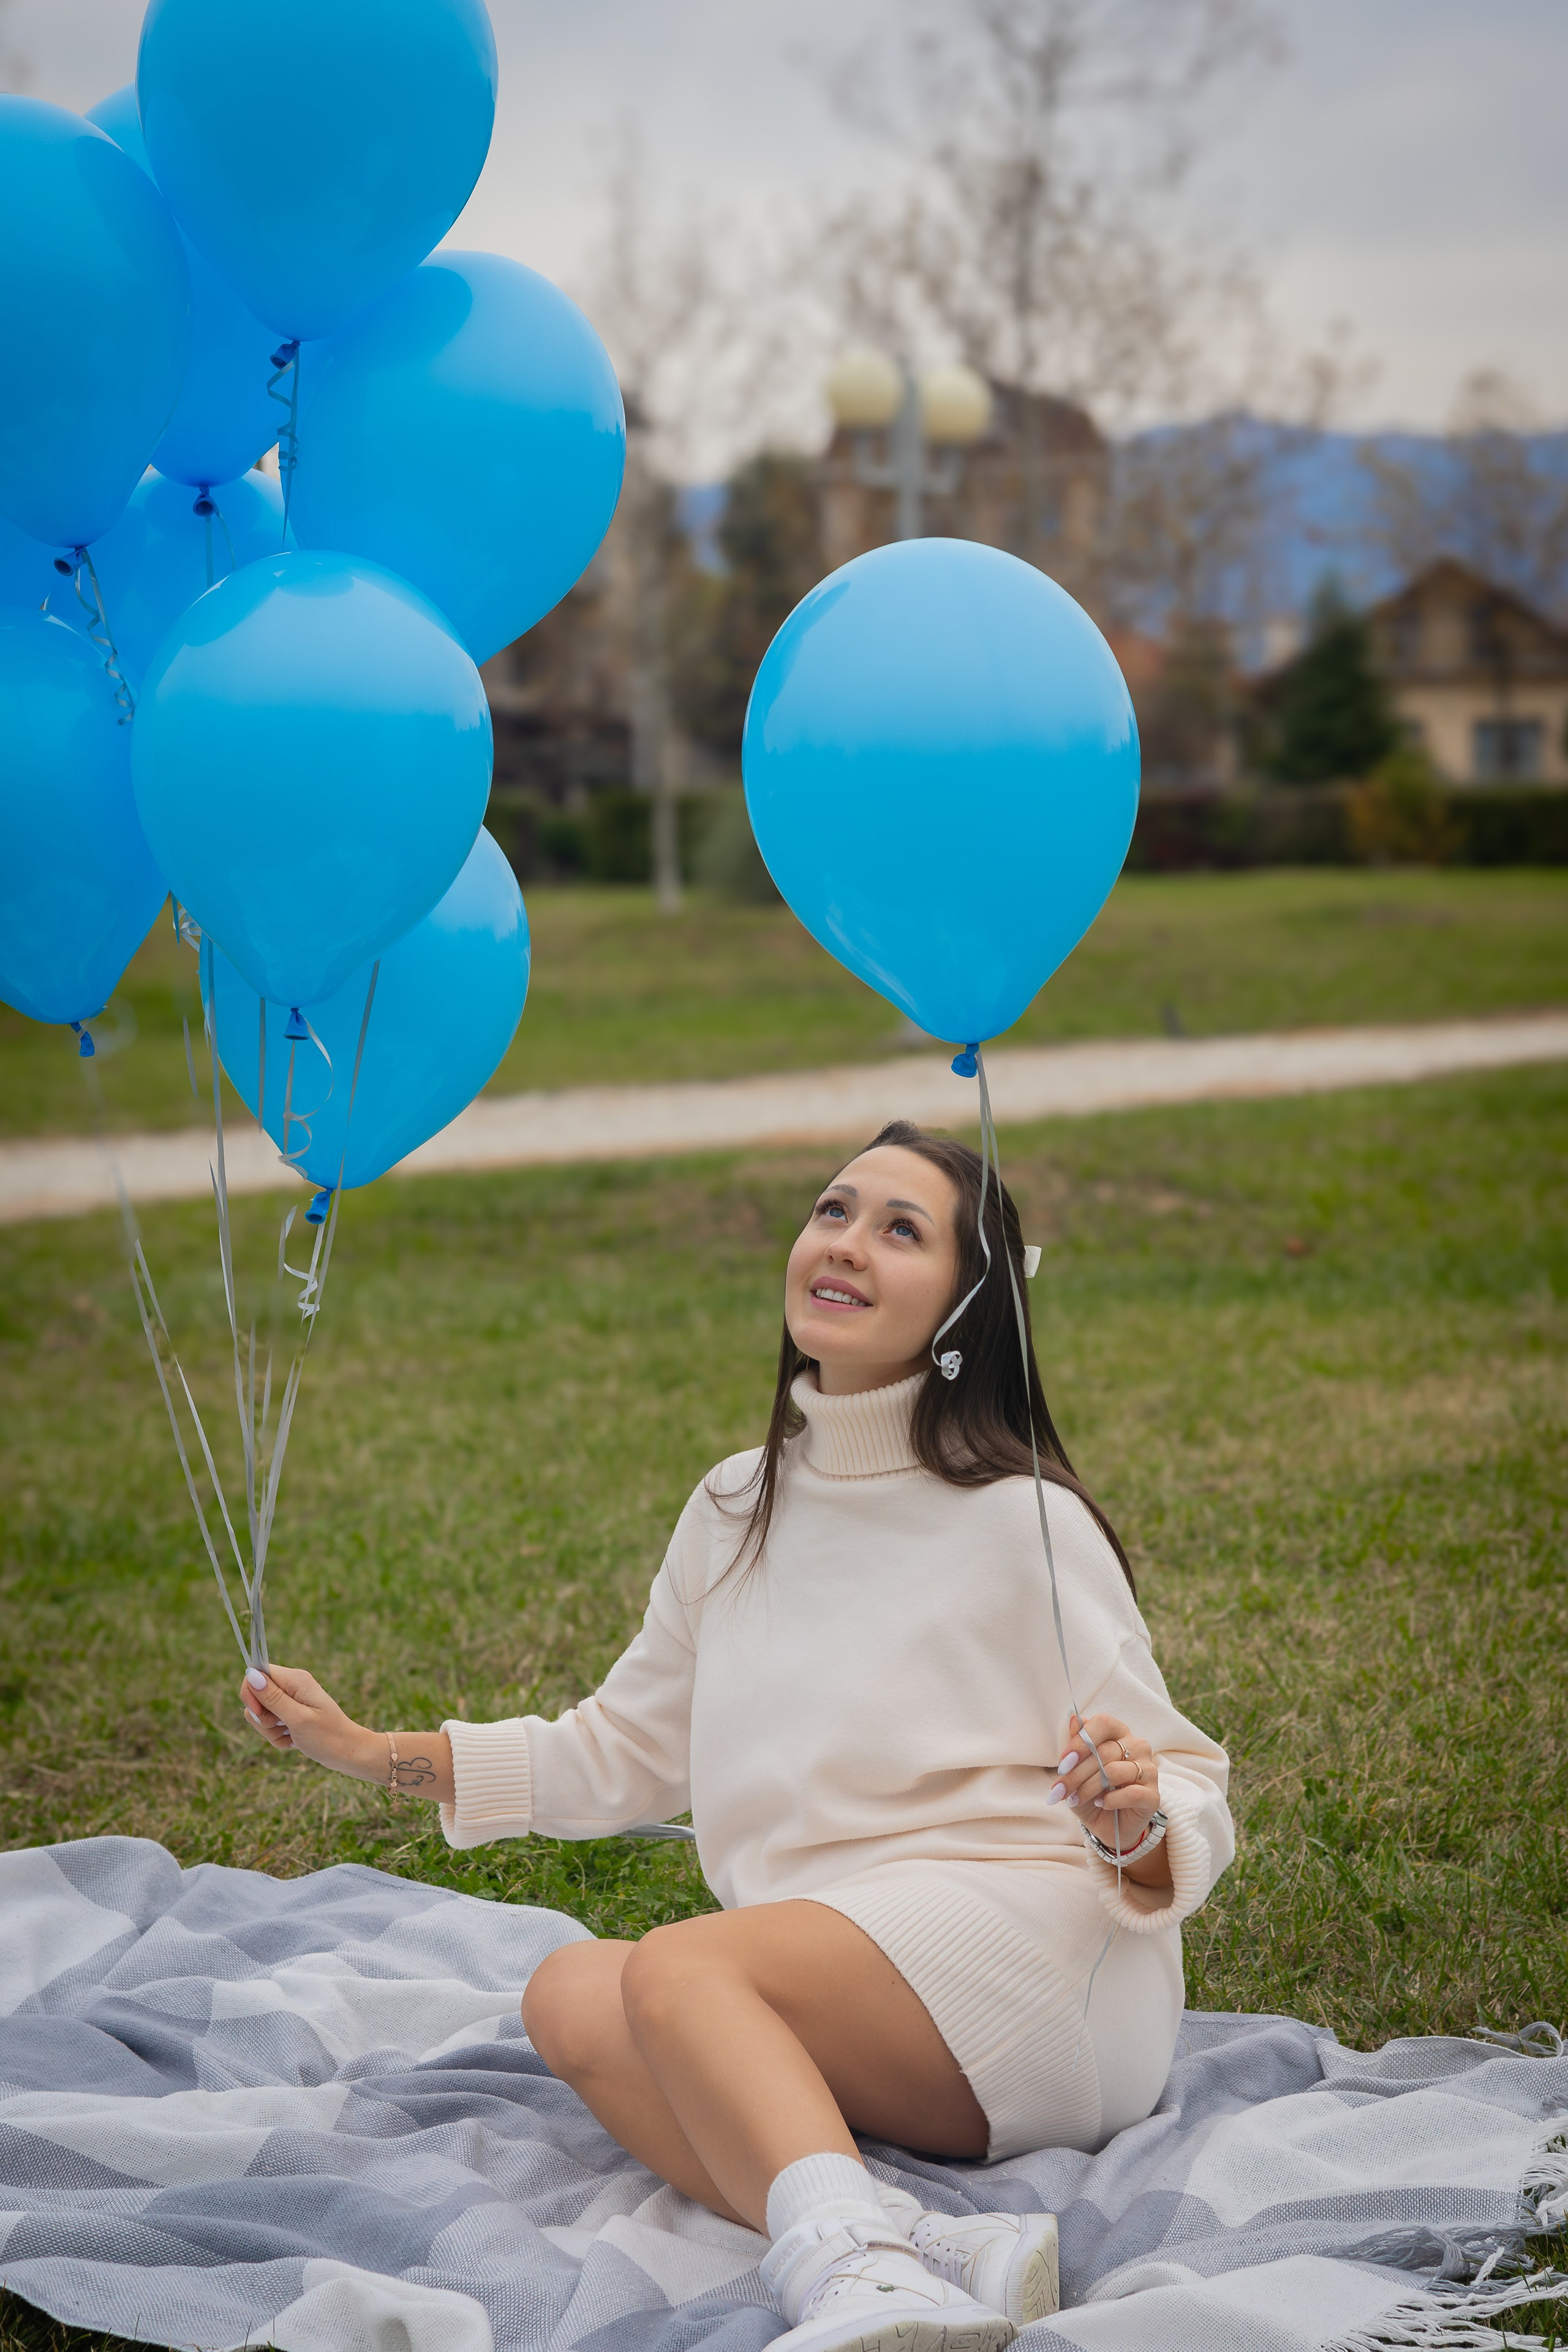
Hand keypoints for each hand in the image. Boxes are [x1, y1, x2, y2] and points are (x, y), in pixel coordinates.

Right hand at [239, 1663, 384, 1782]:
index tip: (261, 1713)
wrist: (348, 1752)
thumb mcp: (298, 1718)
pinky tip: (294, 1741)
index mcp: (295, 1680)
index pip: (257, 1673)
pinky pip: (270, 1726)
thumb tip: (251, 1674)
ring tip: (292, 1736)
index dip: (251, 1693)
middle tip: (284, 1726)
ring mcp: (290, 1701)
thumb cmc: (327, 1736)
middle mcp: (292, 1686)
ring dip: (271, 1731)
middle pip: (256, 1697)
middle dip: (263, 1718)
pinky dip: (278, 1737)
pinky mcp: (290, 1715)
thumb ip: (273, 1698)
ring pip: (261, 1715)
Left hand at [1048, 1712, 1161, 1842]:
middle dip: (1077, 1773)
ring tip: (1076, 1799)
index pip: (1104, 1723)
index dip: (1082, 1741)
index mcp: (1119, 1733)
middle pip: (1104, 1752)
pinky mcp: (1153, 1795)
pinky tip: (1101, 1804)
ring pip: (1114, 1772)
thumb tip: (1073, 1718)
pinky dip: (1110, 1800)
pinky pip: (1131, 1793)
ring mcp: (1148, 1770)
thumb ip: (1076, 1744)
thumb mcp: (1077, 1770)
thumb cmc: (1092, 1792)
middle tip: (1061, 1789)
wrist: (1109, 1826)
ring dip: (1089, 1788)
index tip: (1063, 1762)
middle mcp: (1138, 1747)